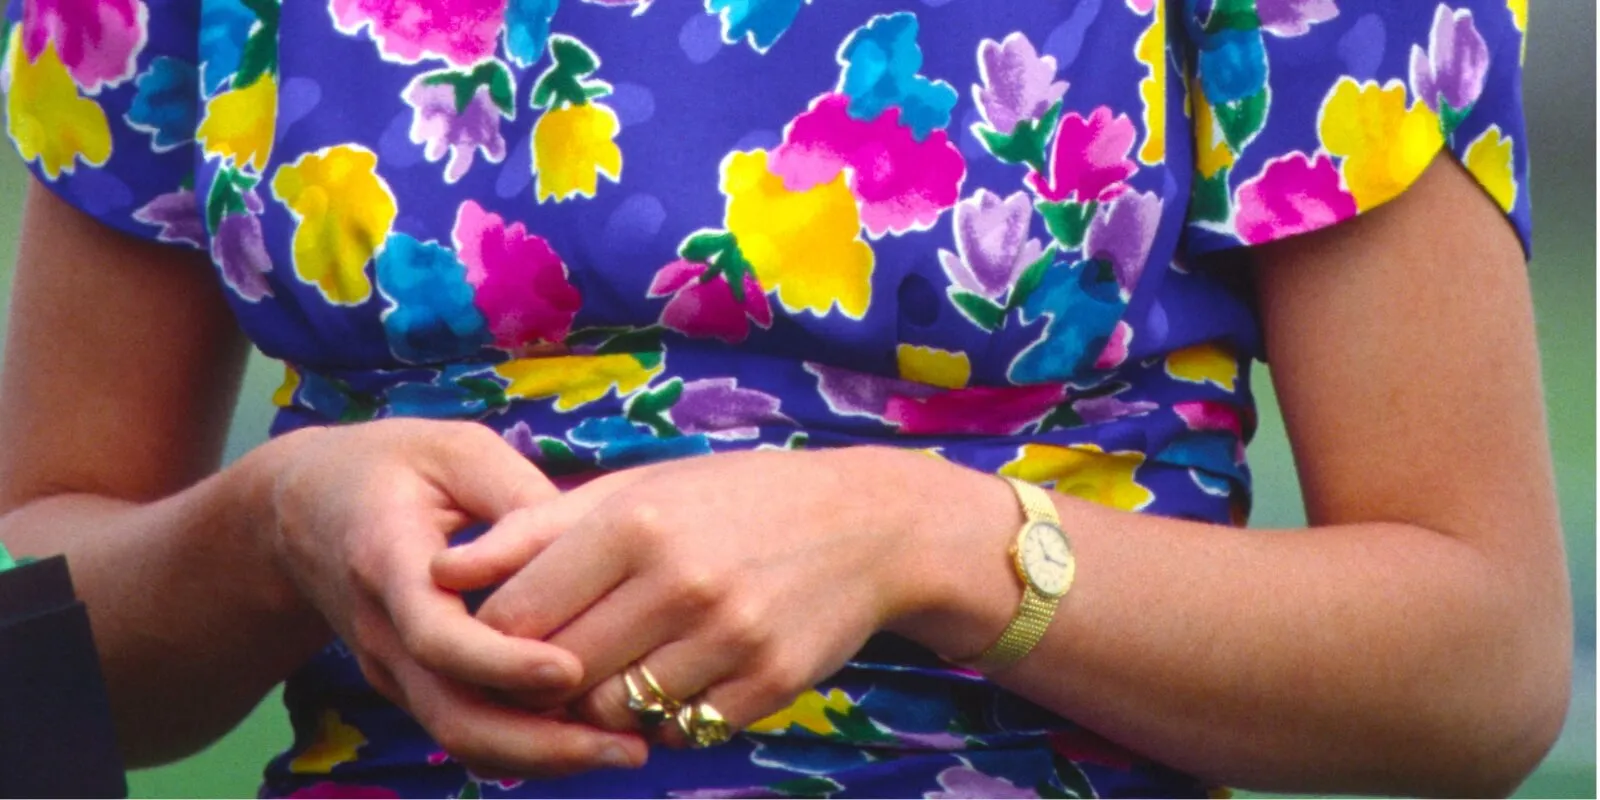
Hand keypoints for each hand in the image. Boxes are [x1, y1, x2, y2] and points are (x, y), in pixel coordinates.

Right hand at [266, 420, 648, 774]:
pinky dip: (526, 744)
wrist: (299, 512)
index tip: (569, 671)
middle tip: (628, 746)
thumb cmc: (391, 467)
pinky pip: (466, 727)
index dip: (501, 661)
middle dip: (542, 743)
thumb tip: (586, 543)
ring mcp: (393, 668)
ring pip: (461, 735)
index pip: (437, 634)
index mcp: (387, 561)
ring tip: (625, 750)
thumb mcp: (453, 450)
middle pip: (453, 715)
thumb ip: (515, 492)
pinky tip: (593, 738)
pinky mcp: (412, 684)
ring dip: (543, 755)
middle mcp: (384, 631)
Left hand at [429, 448, 940, 744]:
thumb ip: (535, 528)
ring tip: (619, 662)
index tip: (508, 630)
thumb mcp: (637, 489)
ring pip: (611, 711)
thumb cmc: (734, 499)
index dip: (497, 632)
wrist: (868, 527)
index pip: (517, 612)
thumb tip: (440, 567)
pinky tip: (678, 674)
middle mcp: (681, 581)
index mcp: (635, 522)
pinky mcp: (768, 684)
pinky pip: (678, 730)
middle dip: (541, 675)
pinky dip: (662, 716)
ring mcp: (730, 638)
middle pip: (557, 671)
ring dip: (600, 700)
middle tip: (556, 658)